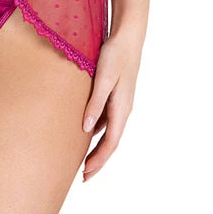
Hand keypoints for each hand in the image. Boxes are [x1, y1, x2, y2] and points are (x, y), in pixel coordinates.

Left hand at [80, 26, 143, 181]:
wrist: (128, 36)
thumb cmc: (115, 55)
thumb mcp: (103, 78)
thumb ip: (95, 103)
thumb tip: (86, 129)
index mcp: (122, 108)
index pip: (111, 143)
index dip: (98, 160)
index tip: (85, 174)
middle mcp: (124, 109)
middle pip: (111, 142)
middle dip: (98, 160)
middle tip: (83, 177)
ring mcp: (121, 103)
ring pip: (110, 132)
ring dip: (98, 148)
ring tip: (84, 160)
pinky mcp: (117, 95)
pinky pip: (107, 120)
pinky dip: (98, 132)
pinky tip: (86, 132)